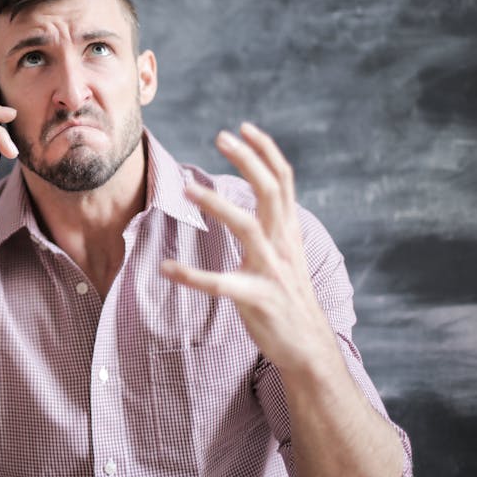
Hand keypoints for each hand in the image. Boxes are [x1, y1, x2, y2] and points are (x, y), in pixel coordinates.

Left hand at [160, 122, 336, 371]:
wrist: (309, 348)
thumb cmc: (289, 299)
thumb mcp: (286, 256)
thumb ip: (275, 228)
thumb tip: (260, 201)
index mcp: (288, 232)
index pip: (283, 181)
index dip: (266, 151)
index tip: (244, 128)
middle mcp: (283, 245)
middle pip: (271, 191)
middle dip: (248, 160)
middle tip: (221, 137)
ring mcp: (272, 271)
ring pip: (248, 228)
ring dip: (218, 206)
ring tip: (187, 190)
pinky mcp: (258, 299)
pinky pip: (222, 284)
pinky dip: (192, 276)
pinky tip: (167, 269)